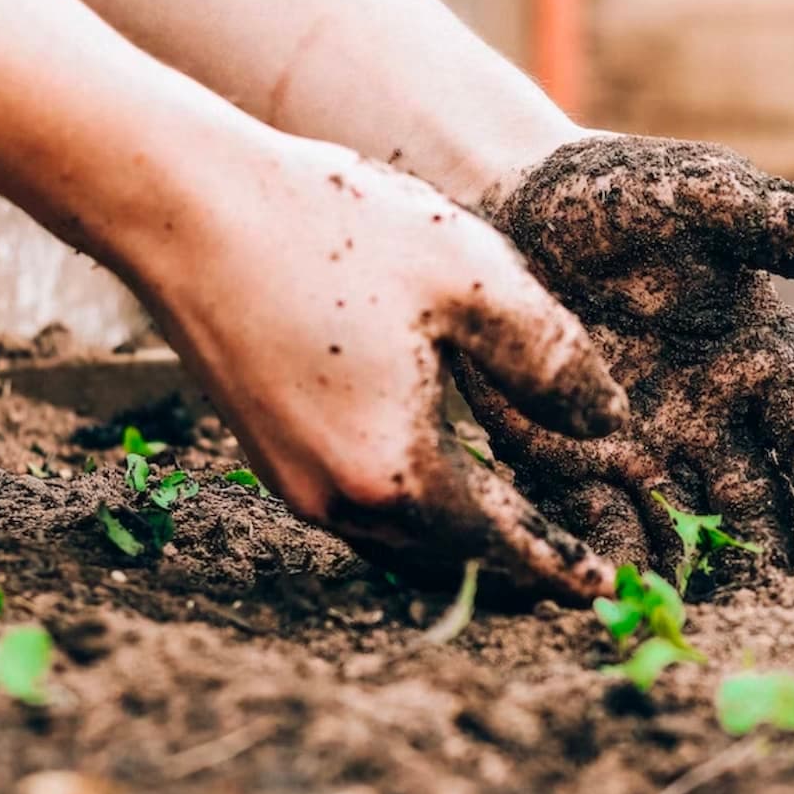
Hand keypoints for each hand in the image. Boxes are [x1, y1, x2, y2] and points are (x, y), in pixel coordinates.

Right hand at [124, 134, 628, 599]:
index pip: (502, 546)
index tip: (606, 587)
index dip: (561, 566)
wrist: (185, 206)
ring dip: (464, 544)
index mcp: (397, 472)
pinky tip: (444, 477)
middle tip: (574, 570)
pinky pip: (362, 510)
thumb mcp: (474, 279)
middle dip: (516, 569)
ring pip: (402, 542)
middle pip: (450, 561)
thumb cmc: (333, 230)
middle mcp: (339, 500)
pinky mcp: (269, 452)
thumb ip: (553, 360)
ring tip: (520, 530)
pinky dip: (417, 511)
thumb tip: (608, 424)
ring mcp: (294, 482)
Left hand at [460, 134, 793, 585]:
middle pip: (757, 499)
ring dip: (698, 572)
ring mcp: (647, 447)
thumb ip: (784, 225)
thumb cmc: (618, 194)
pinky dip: (615, 558)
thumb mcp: (700, 197)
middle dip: (771, 553)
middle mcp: (714, 415)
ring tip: (704, 619)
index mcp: (761, 355)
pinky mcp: (575, 464)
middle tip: (781, 607)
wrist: (506, 204)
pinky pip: (602, 523)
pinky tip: (619, 593)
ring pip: (687, 526)